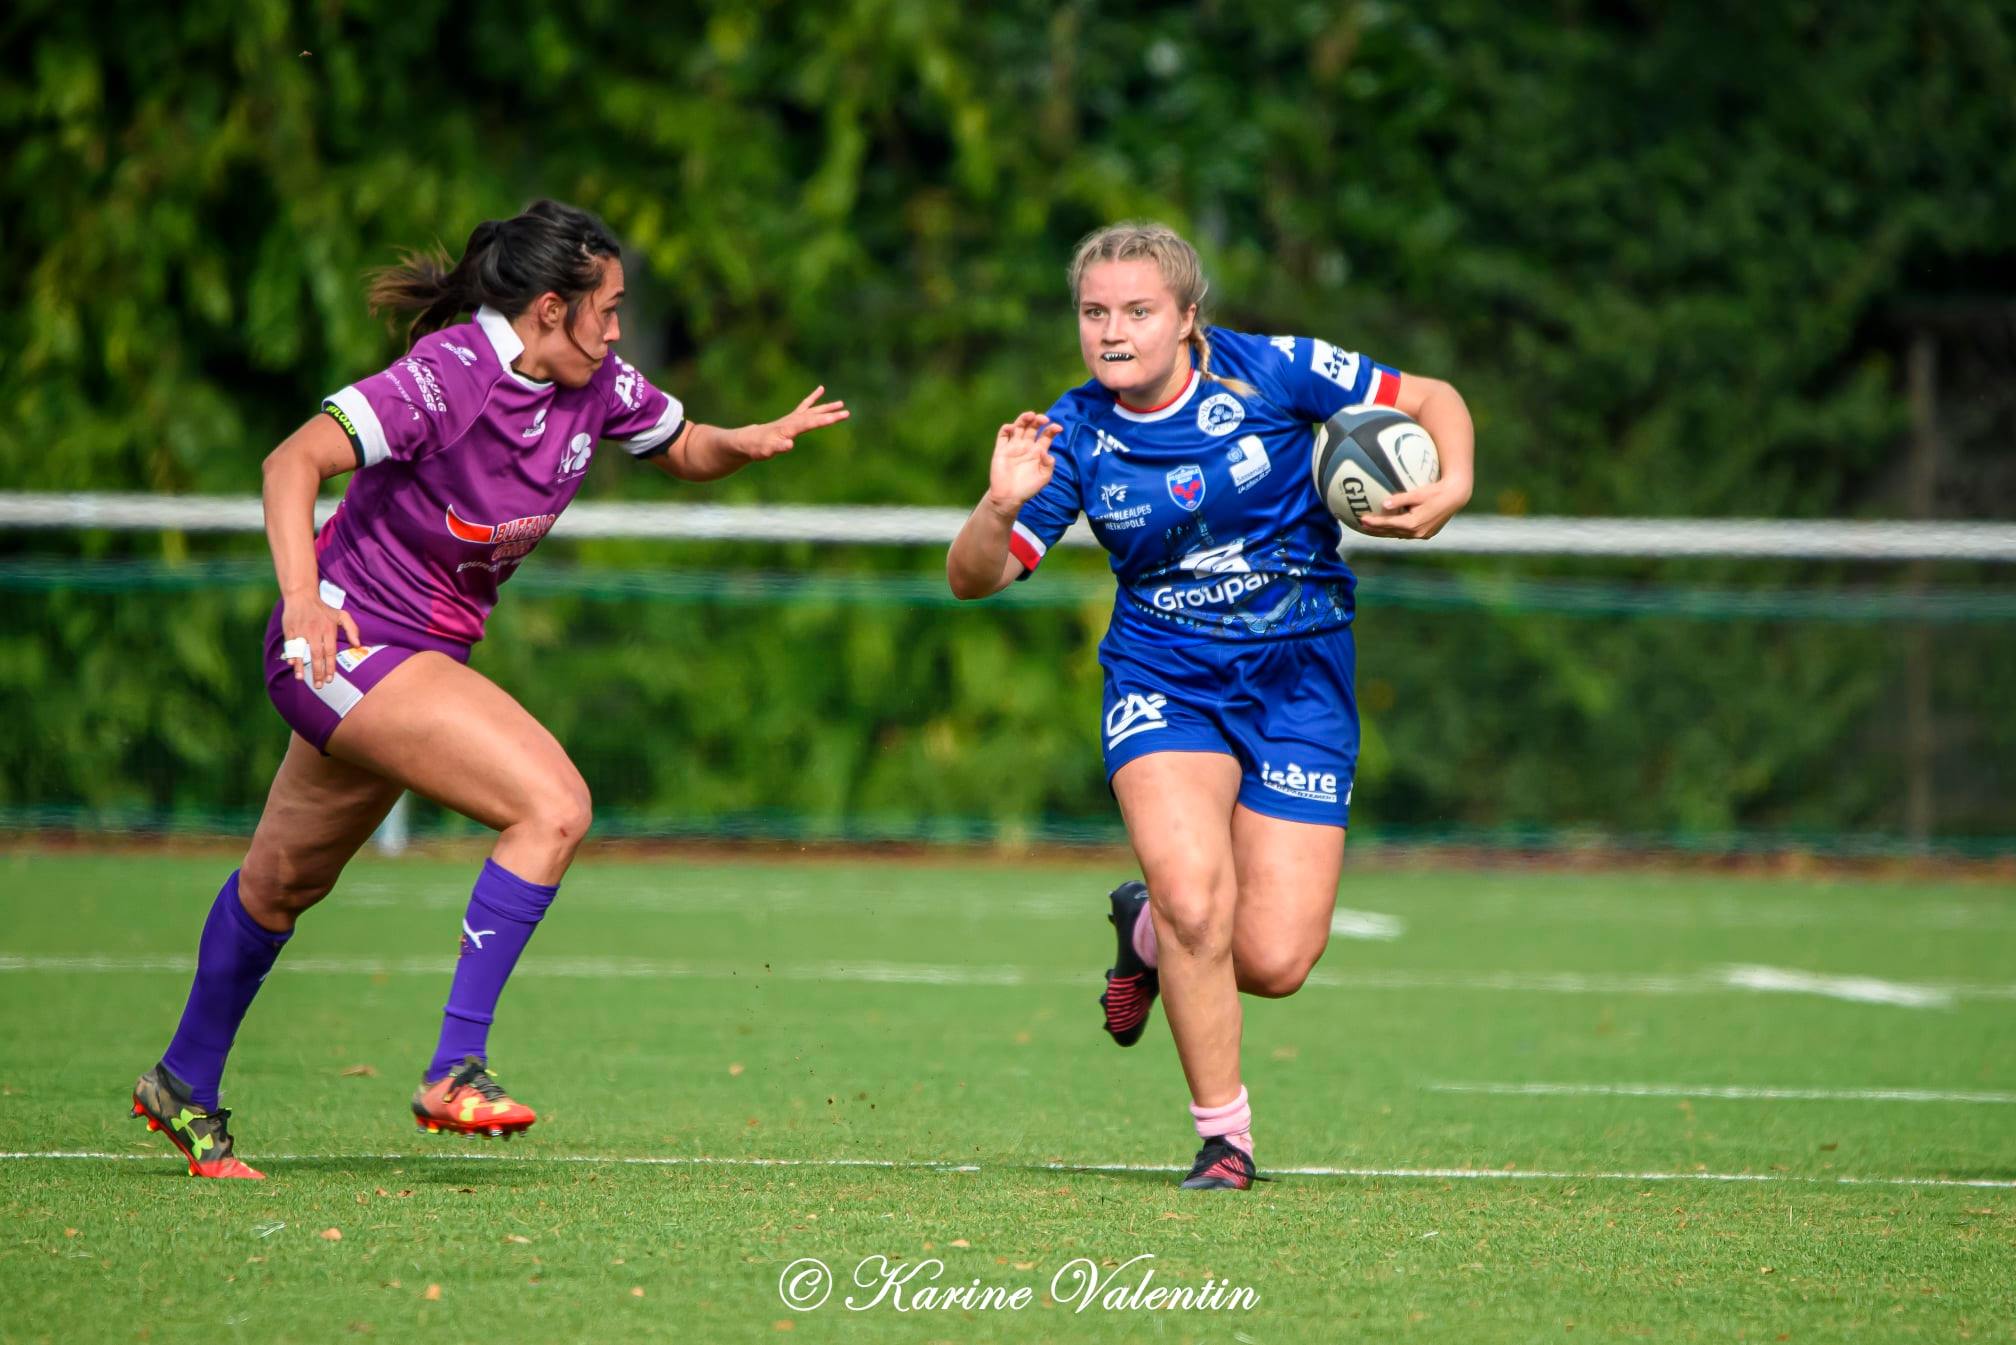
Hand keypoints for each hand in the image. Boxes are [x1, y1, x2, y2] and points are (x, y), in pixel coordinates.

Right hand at [280, 590, 361, 688]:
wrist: (302, 595)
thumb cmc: (323, 608)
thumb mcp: (341, 615)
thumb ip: (352, 629)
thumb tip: (358, 645)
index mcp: (328, 629)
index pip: (330, 652)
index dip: (330, 667)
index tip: (330, 679)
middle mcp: (315, 631)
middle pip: (317, 655)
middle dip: (318, 671)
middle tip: (319, 685)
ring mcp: (301, 630)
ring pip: (302, 651)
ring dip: (301, 666)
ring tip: (302, 679)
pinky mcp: (290, 629)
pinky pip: (290, 645)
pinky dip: (291, 655)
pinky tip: (292, 665)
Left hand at [737, 386, 848, 460]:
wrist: (748, 440)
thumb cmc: (758, 447)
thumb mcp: (767, 450)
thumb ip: (778, 447)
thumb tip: (789, 444)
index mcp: (789, 428)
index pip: (810, 423)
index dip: (824, 420)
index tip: (838, 417)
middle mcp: (792, 420)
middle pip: (814, 415)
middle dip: (830, 414)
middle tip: (847, 412)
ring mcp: (792, 418)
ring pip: (812, 410)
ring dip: (826, 407)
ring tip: (841, 403)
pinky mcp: (791, 419)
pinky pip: (805, 406)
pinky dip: (813, 398)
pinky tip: (821, 390)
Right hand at [984, 412, 1060, 514]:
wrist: (1009, 497)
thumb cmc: (1028, 488)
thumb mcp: (1043, 478)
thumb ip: (1048, 465)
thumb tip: (1047, 453)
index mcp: (1038, 451)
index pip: (1046, 435)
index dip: (1052, 429)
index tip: (1058, 428)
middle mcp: (1026, 446)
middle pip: (1033, 427)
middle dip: (1038, 420)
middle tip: (1043, 419)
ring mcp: (1013, 447)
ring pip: (1019, 427)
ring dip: (1024, 419)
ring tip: (1030, 415)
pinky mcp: (1001, 450)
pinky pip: (1003, 435)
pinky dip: (1007, 428)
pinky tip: (1012, 428)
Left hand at [1355, 476, 1472, 539]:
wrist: (1456, 497)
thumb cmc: (1436, 491)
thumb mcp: (1418, 493)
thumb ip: (1401, 499)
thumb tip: (1384, 504)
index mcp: (1413, 524)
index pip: (1388, 524)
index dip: (1374, 523)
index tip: (1362, 519)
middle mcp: (1417, 533)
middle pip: (1391, 532)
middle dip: (1375, 530)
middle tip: (1361, 525)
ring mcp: (1423, 535)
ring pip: (1398, 535)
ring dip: (1384, 532)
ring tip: (1371, 528)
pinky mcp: (1427, 533)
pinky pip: (1407, 534)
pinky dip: (1396, 531)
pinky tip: (1389, 527)